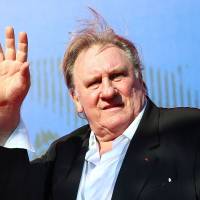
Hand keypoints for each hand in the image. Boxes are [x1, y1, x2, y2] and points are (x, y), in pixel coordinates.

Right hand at [0, 27, 29, 143]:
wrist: (6, 104)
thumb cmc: (17, 95)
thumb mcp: (23, 85)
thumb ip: (24, 74)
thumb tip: (27, 63)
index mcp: (20, 67)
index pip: (22, 52)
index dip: (23, 43)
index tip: (23, 33)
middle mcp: (11, 65)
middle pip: (10, 49)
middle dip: (10, 38)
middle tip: (9, 27)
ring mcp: (2, 68)